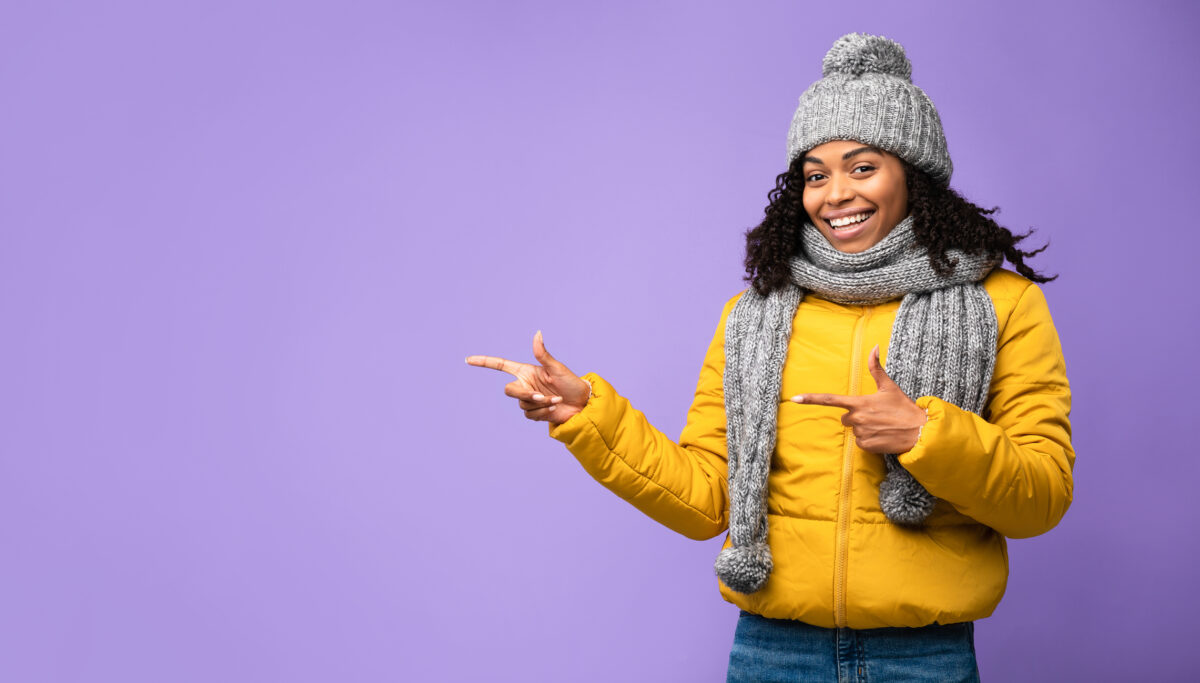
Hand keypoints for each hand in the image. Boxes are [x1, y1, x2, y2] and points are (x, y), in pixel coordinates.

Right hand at [465, 331, 590, 424]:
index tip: (468, 360)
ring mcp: (529, 399)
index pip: (501, 365)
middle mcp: (525, 384)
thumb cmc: (571, 383)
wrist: (582, 404)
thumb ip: (543, 354)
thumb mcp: (557, 368)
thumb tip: (537, 333)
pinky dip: (543, 413)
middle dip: (524, 394)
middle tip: (541, 396)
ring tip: (556, 401)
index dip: (485, 362)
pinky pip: (530, 415)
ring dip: (540, 405)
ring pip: (522, 404)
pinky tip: (555, 408)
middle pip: (509, 390)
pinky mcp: (534, 413)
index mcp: (526, 371)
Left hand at [790, 345, 926, 453]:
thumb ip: (876, 368)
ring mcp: (861, 433)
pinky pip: (860, 442)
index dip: (811, 399)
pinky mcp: (866, 446)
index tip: (795, 399)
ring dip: (864, 428)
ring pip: (854, 431)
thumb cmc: (903, 408)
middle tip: (876, 415)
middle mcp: (857, 418)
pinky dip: (869, 440)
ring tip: (882, 425)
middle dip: (856, 417)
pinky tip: (883, 435)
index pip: (830, 400)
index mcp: (859, 403)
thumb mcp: (889, 387)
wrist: (919, 432)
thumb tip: (874, 347)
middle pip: (845, 418)